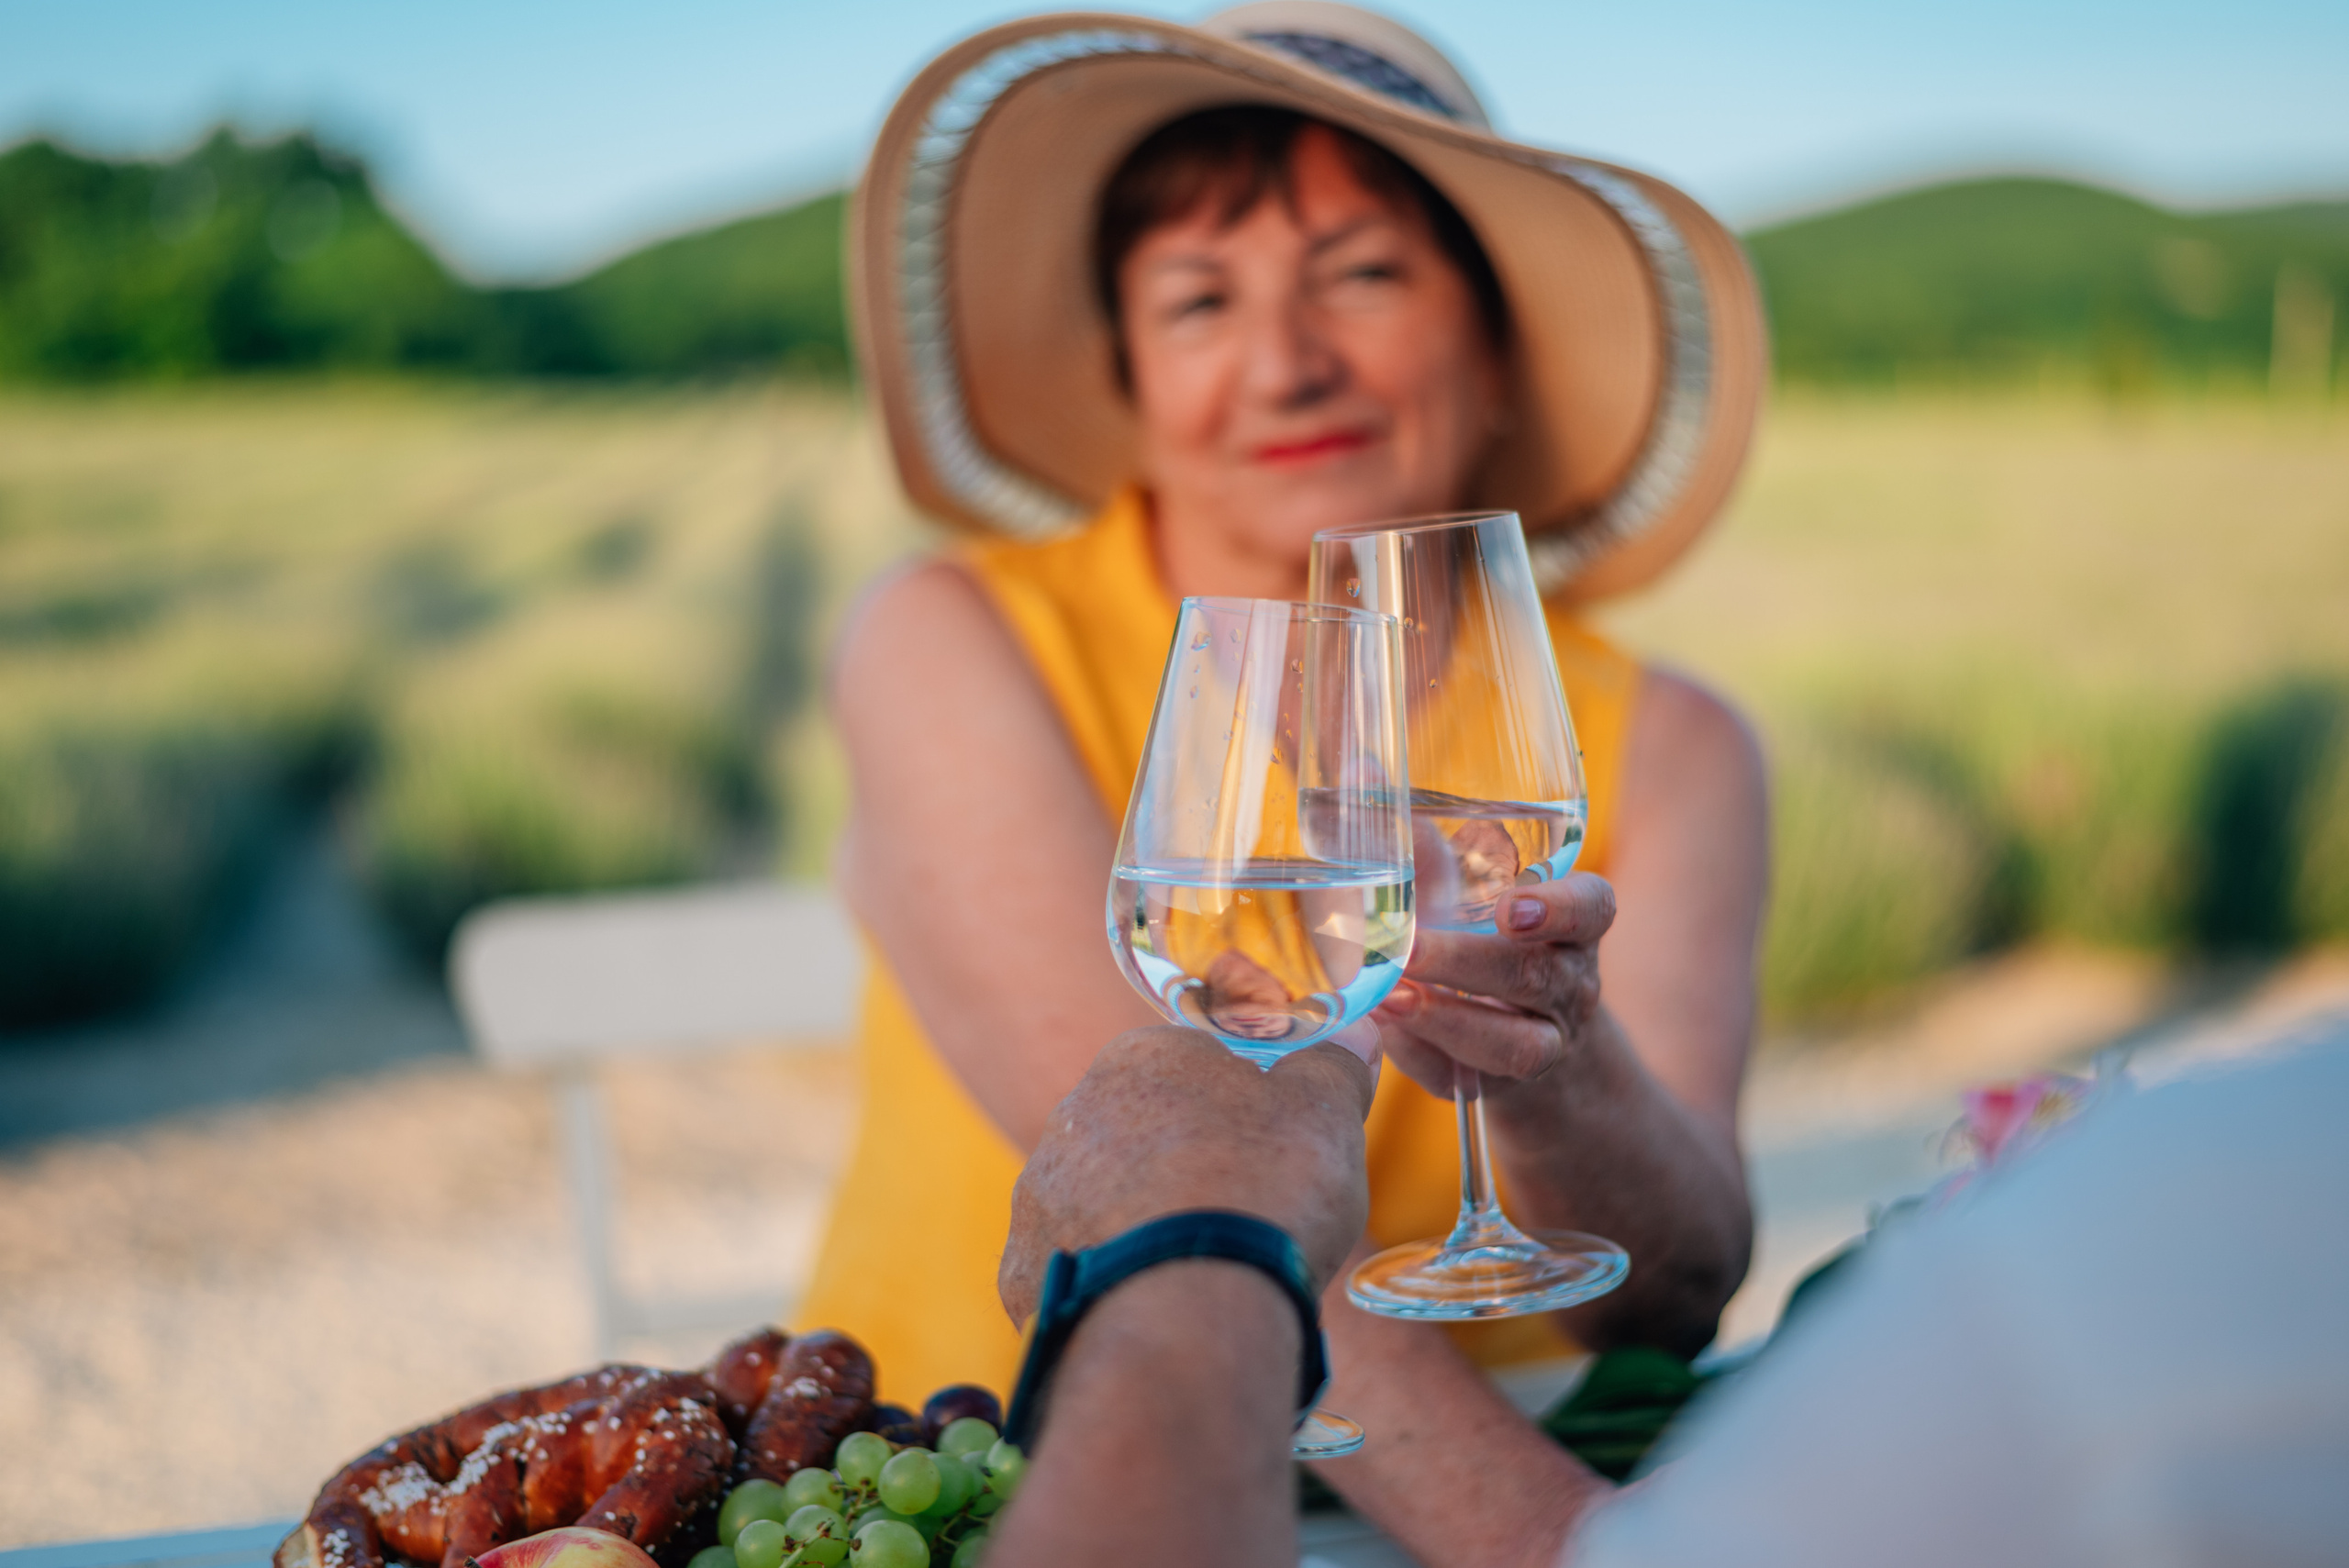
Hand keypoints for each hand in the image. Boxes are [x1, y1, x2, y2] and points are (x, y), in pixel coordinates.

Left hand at [999, 1024, 1379, 1322]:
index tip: (1269, 1149)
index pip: (1187, 1065)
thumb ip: (1333, 1065)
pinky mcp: (1021, 1272)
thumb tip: (1353, 1036)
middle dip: (1181, 1167)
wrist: (1191, 1309)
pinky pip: (1072, 1274)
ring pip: (1099, 1203)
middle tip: (1240, 1217)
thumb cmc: (1264, 1190)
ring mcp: (1039, 1197)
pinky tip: (1152, 1311)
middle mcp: (1072, 1115)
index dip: (1235, 1106)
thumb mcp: (1326, 1112)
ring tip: (1198, 1275)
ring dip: (1139, 1228)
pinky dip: (1108, 1289)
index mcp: (1139, 1059)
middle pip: (1137, 1134)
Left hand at [1377, 873, 1616, 1096]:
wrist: (1518, 1032)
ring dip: (1447, 1020)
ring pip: (1515, 1046)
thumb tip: (1383, 806)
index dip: (1558, 908)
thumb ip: (1437, 861)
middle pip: (1537, 977)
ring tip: (1389, 997)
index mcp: (1574, 927)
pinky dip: (1417, 1053)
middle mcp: (1568, 986)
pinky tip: (1380, 1027)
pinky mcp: (1497, 1086)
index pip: (1592, 908)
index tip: (1508, 908)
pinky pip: (1462, 1078)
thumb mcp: (1474, 897)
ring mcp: (1543, 1044)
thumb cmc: (1488, 941)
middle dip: (1468, 964)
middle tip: (1410, 949)